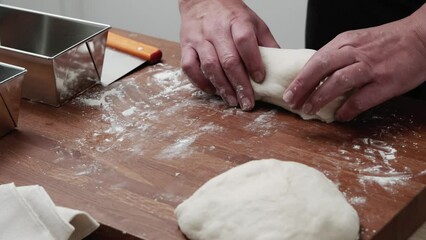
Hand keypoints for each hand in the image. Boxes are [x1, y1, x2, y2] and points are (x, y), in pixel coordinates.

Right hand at [178, 0, 278, 109]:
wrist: (203, 0)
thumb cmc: (230, 14)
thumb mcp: (254, 22)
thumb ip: (266, 44)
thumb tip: (280, 67)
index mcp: (236, 21)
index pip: (245, 41)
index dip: (253, 61)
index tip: (260, 79)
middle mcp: (216, 29)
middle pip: (228, 59)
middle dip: (239, 84)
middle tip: (247, 102)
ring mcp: (199, 38)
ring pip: (209, 66)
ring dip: (222, 87)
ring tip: (232, 101)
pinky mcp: (186, 46)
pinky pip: (189, 67)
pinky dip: (201, 82)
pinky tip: (213, 90)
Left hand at [283, 4, 425, 120]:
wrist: (422, 37)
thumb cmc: (388, 42)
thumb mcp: (357, 42)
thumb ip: (338, 57)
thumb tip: (317, 78)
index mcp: (345, 42)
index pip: (315, 60)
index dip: (300, 78)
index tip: (289, 92)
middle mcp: (355, 53)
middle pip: (321, 68)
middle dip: (303, 87)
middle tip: (291, 102)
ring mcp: (371, 67)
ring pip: (338, 82)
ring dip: (320, 98)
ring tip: (309, 110)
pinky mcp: (386, 82)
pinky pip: (361, 98)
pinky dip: (348, 109)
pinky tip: (340, 116)